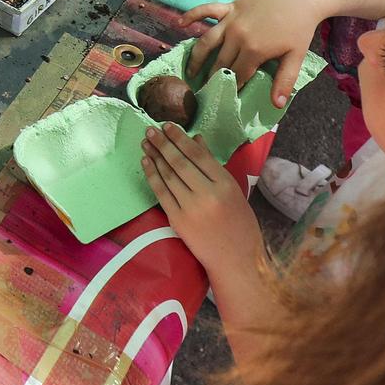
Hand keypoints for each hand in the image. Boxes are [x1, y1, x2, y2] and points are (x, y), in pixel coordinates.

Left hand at [141, 125, 264, 276]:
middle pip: (179, 162)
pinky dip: (152, 176)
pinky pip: (160, 193)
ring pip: (168, 176)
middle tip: (150, 130)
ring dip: (154, 157)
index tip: (167, 125)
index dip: (180, 138)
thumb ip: (213, 165)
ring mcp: (191, 208)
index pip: (198, 154)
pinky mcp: (177, 220)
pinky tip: (146, 163)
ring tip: (145, 143)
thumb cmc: (239, 223)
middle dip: (163, 143)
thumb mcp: (234, 191)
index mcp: (225, 184)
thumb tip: (196, 139)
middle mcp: (207, 194)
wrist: (236, 259)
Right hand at [182, 0, 319, 103]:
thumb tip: (277, 105)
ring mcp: (230, 21)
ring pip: (207, 42)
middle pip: (220, 62)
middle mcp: (237, 36)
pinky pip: (206, 10)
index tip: (226, 98)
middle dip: (213, 78)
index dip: (233, 87)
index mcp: (254, 50)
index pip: (238, 75)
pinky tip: (181, 24)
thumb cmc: (298, 27)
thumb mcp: (296, 56)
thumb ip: (284, 81)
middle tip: (207, 90)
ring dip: (196, 58)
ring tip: (191, 72)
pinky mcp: (229, 7)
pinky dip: (192, 16)